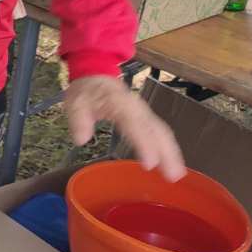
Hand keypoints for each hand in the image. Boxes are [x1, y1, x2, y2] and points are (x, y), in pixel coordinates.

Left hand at [63, 74, 185, 180]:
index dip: (144, 144)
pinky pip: (161, 132)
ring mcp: (144, 113)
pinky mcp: (147, 118)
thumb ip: (78, 120)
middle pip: (156, 130)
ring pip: (162, 132)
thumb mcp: (75, 103)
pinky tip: (171, 163)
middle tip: (173, 176)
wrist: (96, 76)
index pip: (135, 125)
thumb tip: (81, 139)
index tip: (151, 163)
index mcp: (119, 104)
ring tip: (176, 175)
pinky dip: (168, 148)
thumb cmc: (87, 92)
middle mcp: (137, 109)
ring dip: (172, 153)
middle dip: (167, 153)